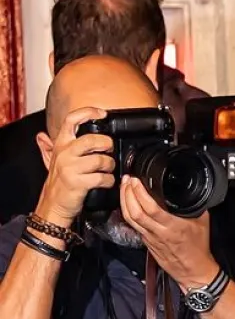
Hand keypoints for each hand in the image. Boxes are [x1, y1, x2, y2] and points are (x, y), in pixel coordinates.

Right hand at [37, 107, 116, 225]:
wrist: (54, 205)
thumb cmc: (57, 183)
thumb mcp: (50, 161)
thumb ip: (48, 147)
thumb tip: (41, 136)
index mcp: (60, 144)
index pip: (71, 120)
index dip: (88, 113)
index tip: (102, 113)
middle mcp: (64, 153)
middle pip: (91, 139)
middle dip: (106, 143)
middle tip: (110, 149)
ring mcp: (71, 168)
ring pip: (99, 160)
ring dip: (110, 165)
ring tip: (109, 169)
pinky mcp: (78, 183)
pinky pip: (101, 178)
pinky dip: (109, 180)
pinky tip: (107, 182)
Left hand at [120, 177, 217, 288]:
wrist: (194, 271)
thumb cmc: (198, 249)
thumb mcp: (203, 223)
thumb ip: (195, 206)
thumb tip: (190, 191)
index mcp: (173, 227)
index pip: (151, 208)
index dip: (140, 192)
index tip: (136, 180)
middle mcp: (159, 232)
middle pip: (135, 212)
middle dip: (127, 193)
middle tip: (127, 179)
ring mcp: (150, 238)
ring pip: (130, 218)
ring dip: (124, 201)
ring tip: (124, 187)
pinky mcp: (146, 242)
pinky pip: (133, 225)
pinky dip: (127, 211)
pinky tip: (128, 202)